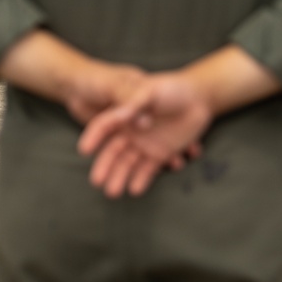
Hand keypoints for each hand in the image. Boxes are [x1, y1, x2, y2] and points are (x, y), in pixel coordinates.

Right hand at [77, 72, 212, 197]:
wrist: (197, 97)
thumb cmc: (172, 88)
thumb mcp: (150, 91)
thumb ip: (134, 103)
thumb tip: (123, 117)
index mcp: (126, 113)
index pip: (104, 126)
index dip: (93, 136)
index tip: (83, 150)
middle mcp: (132, 131)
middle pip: (113, 151)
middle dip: (104, 166)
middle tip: (96, 182)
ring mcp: (146, 144)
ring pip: (128, 164)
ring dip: (120, 177)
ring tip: (113, 192)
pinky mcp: (161, 154)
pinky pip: (148, 170)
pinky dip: (142, 180)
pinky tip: (135, 189)